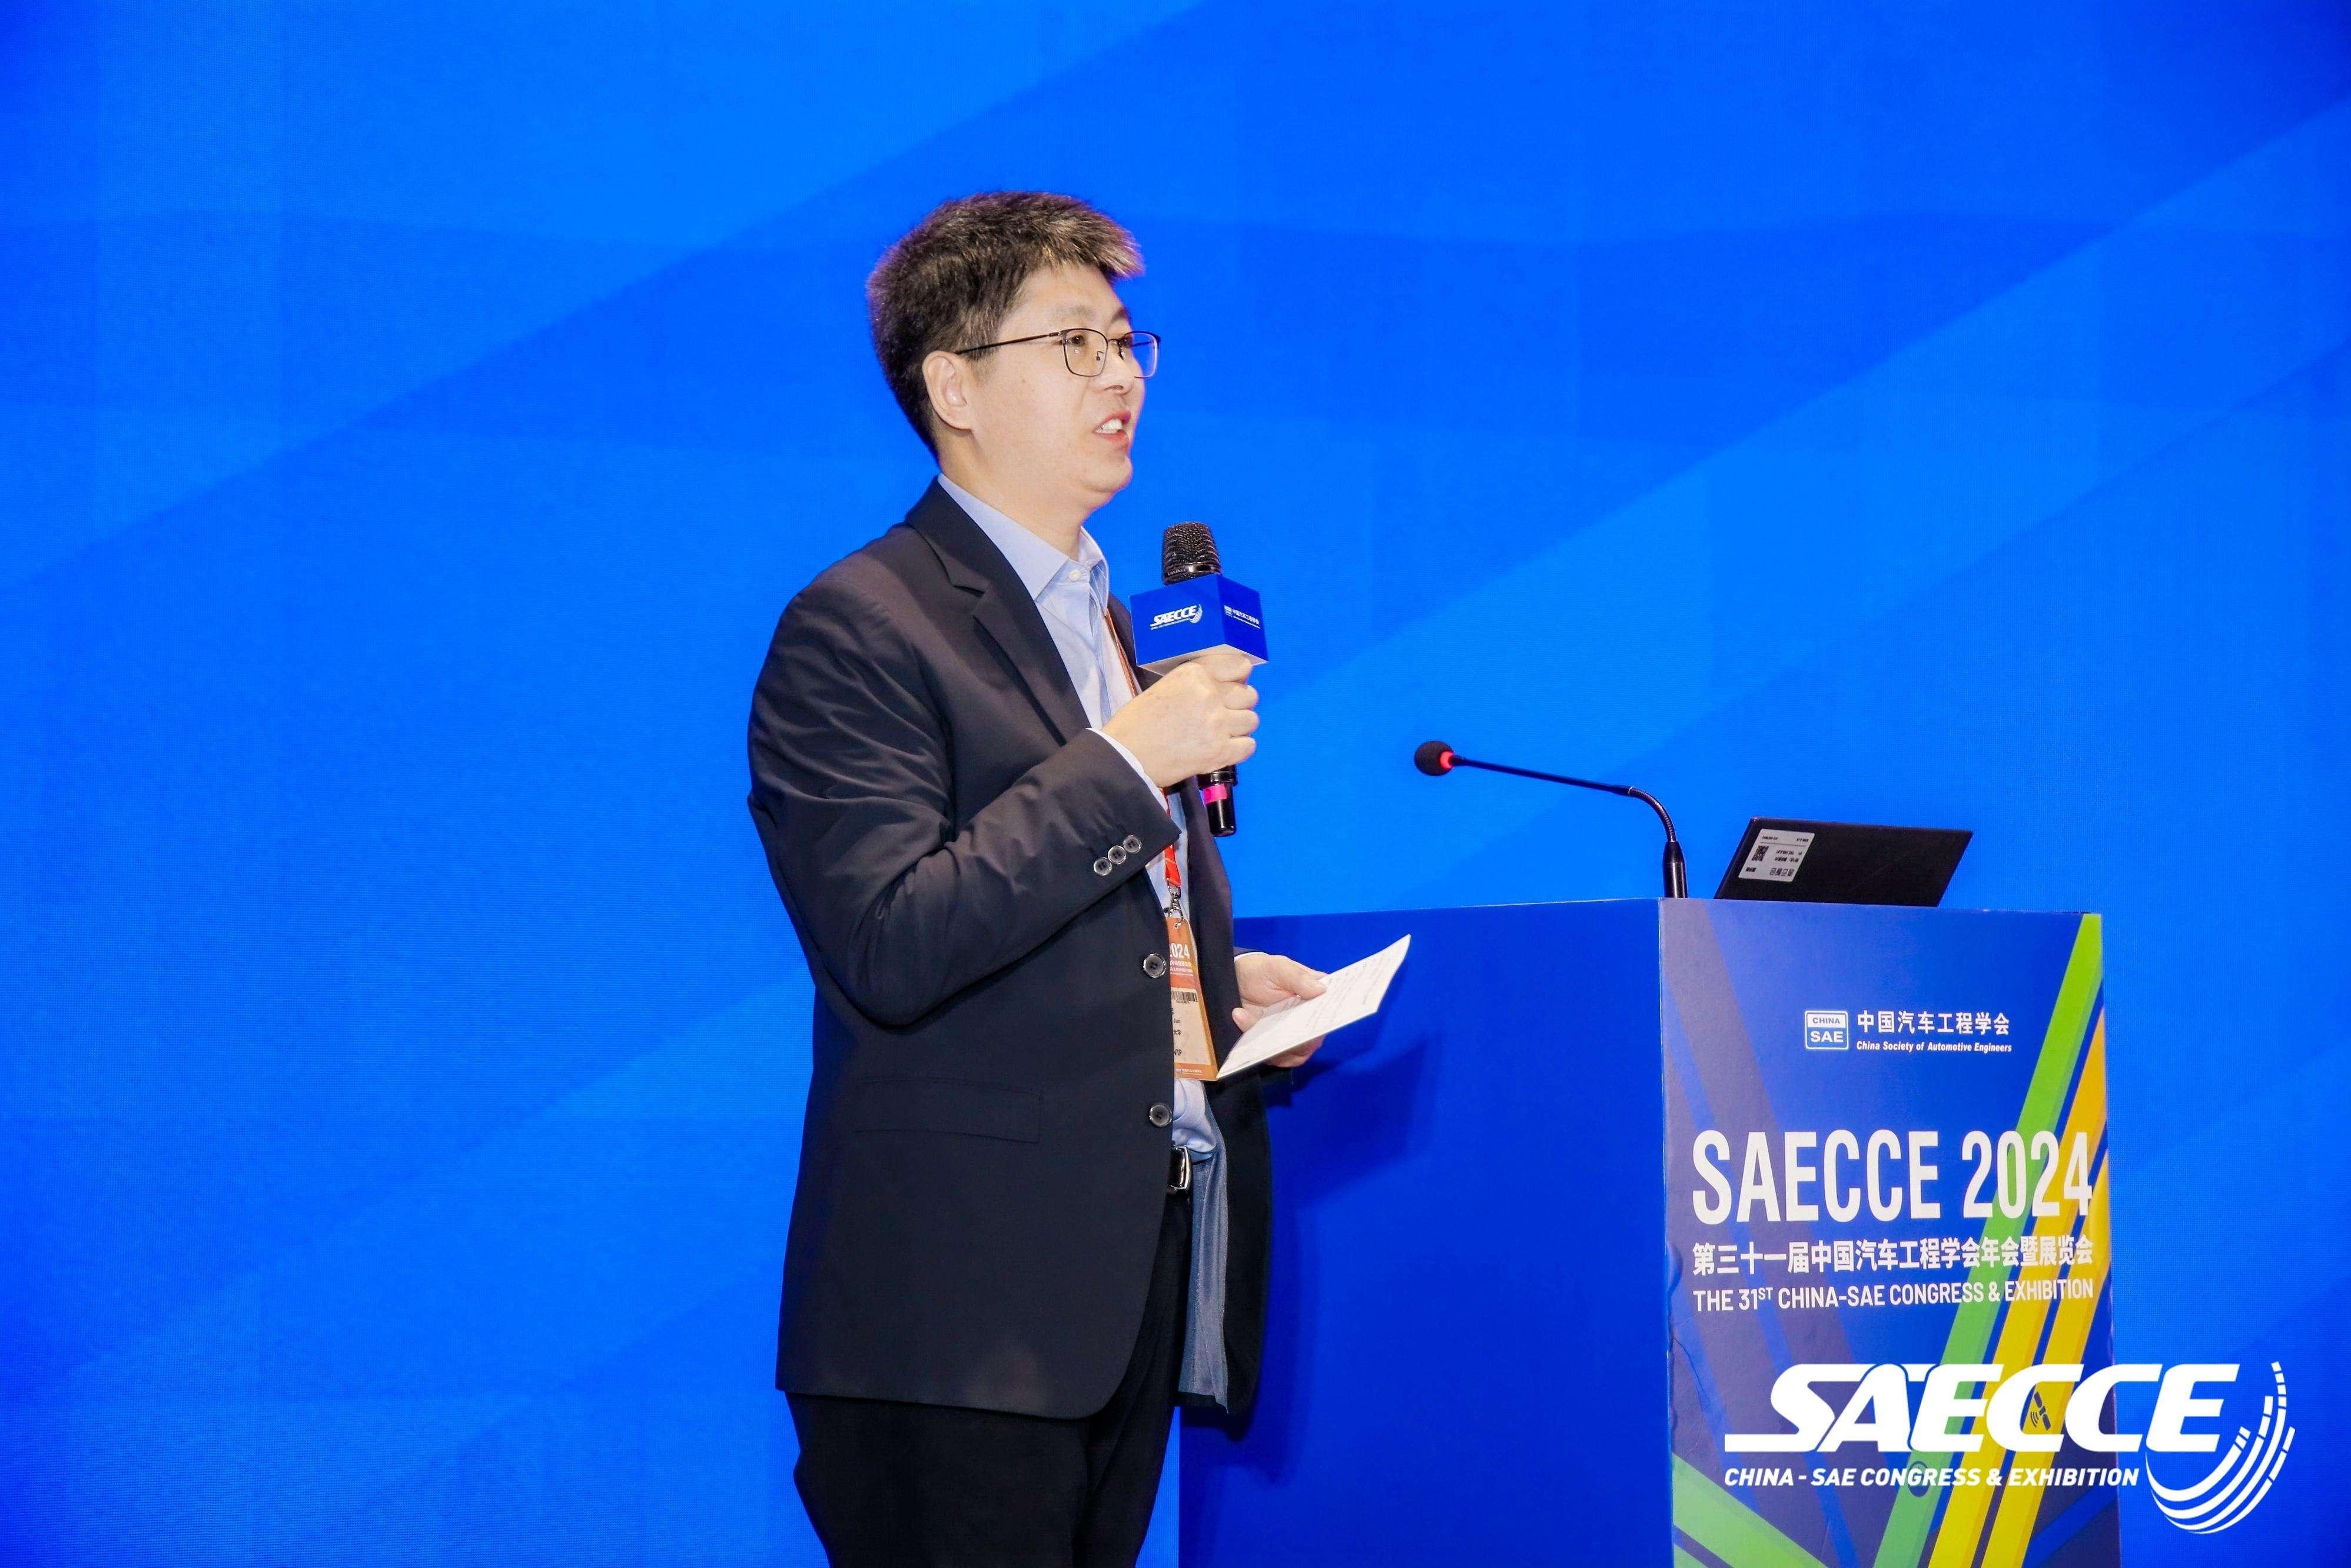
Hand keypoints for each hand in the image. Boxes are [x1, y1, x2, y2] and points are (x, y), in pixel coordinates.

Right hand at [1099, 648, 1258, 788]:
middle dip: (1238, 705)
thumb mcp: (1164, 687)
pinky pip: (1249, 746)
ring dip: (1238, 728)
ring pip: (1251, 720)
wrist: (1125, 756)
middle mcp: (1210, 694)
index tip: (1232, 686)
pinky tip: (1222, 750)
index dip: (1238, 678)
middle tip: (1222, 715)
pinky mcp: (1220, 751)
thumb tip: (1223, 687)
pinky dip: (1238, 749)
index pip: (1239, 665)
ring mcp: (1217, 724)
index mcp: (1194, 674)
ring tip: (1220, 734)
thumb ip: (1195, 684)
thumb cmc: (1137, 723)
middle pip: (1249, 695)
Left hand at [1232, 951, 1328, 1068]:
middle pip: (1317, 1035)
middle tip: (1282, 1025)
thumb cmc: (1261, 971)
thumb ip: (1297, 976)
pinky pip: (1277, 1055)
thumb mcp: (1277, 967)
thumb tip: (1321, 990)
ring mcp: (1294, 1033)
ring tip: (1255, 1018)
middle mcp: (1310, 1016)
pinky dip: (1260, 1043)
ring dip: (1277, 1041)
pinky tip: (1241, 1018)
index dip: (1334, 1015)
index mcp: (1317, 993)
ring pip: (1298, 1050)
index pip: (1333, 1007)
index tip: (1322, 1020)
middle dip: (1302, 1036)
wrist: (1235, 982)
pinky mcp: (1278, 1045)